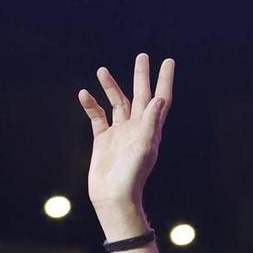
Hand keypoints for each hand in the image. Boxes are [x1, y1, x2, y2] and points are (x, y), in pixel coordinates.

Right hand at [78, 54, 175, 228]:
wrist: (113, 197)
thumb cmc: (132, 176)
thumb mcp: (144, 147)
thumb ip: (151, 122)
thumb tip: (159, 98)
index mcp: (151, 129)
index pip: (161, 99)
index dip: (165, 80)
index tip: (169, 61)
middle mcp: (137, 128)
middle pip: (140, 96)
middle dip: (141, 76)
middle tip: (143, 56)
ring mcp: (120, 133)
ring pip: (116, 103)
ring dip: (111, 87)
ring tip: (102, 70)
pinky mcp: (103, 140)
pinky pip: (97, 117)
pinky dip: (91, 105)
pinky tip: (84, 94)